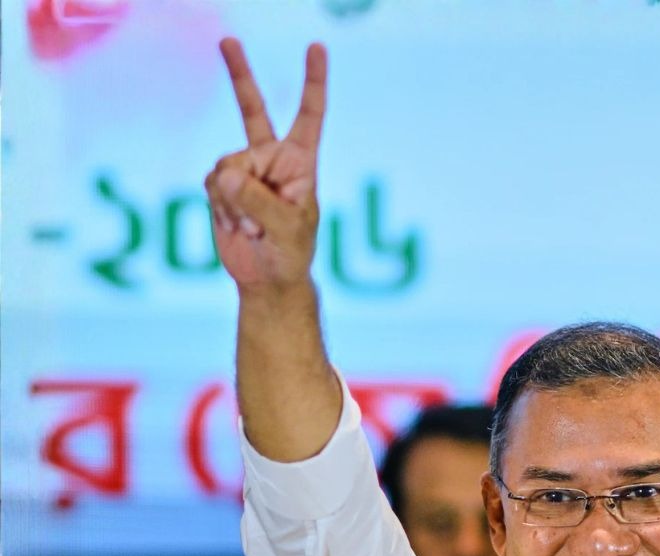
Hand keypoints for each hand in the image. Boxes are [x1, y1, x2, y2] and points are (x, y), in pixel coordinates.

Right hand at [205, 38, 326, 291]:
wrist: (266, 278)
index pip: (309, 114)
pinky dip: (220, 206)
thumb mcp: (285, 229)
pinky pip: (211, 183)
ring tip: (252, 226)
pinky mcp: (223, 186)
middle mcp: (271, 158)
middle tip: (228, 40)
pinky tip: (236, 225)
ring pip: (224, 165)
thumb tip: (225, 174)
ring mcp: (245, 170)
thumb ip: (257, 201)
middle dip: (239, 74)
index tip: (316, 46)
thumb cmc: (290, 254)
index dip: (313, 81)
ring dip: (233, 200)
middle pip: (252, 109)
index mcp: (300, 162)